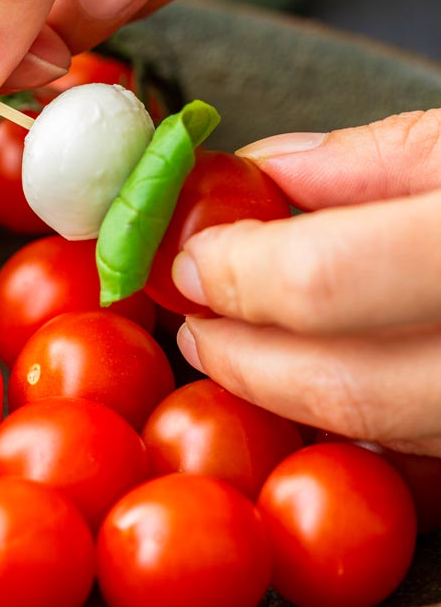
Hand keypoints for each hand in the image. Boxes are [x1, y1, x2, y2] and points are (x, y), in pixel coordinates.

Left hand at [174, 110, 440, 456]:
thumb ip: (367, 162)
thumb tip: (265, 172)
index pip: (318, 281)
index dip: (236, 273)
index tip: (192, 258)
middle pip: (340, 387)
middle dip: (242, 358)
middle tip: (195, 324)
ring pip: (377, 434)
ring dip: (294, 392)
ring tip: (245, 347)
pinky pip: (414, 445)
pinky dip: (360, 411)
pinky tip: (329, 370)